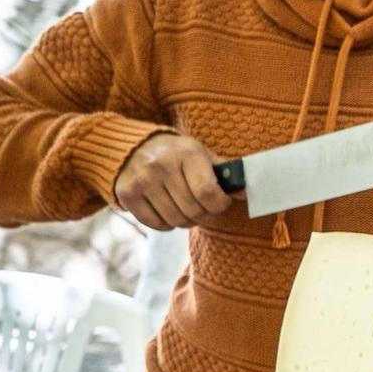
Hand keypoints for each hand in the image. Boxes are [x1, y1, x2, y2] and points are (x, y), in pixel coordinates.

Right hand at [113, 133, 234, 230]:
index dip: (219, 204)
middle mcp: (162, 165)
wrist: (133, 146)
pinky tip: (168, 211)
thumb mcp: (201, 154)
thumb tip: (245, 194)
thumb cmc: (176, 153)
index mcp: (187, 153)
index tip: (220, 202)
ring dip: (186, 221)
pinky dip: (166, 225)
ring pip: (175, 220)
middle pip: (193, 210)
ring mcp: (142, 180)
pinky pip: (156, 224)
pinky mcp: (127, 194)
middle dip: (204, 214)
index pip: (208, 192)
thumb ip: (224, 173)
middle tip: (203, 208)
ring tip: (186, 209)